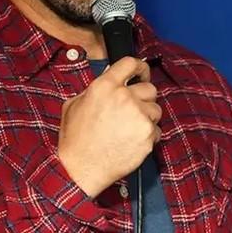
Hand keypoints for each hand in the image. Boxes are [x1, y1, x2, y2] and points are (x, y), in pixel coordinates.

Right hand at [57, 57, 161, 197]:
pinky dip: (148, 135)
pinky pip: (157, 129)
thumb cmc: (75, 140)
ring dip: (146, 117)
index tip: (143, 73)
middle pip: (150, 88)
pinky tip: (131, 142)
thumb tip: (111, 79)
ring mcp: (139, 116)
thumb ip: (96, 89)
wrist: (81, 169)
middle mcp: (124, 98)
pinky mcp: (148, 134)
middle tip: (132, 110)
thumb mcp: (74, 105)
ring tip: (128, 129)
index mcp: (105, 87)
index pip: (130, 63)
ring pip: (156, 109)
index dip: (140, 67)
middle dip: (143, 98)